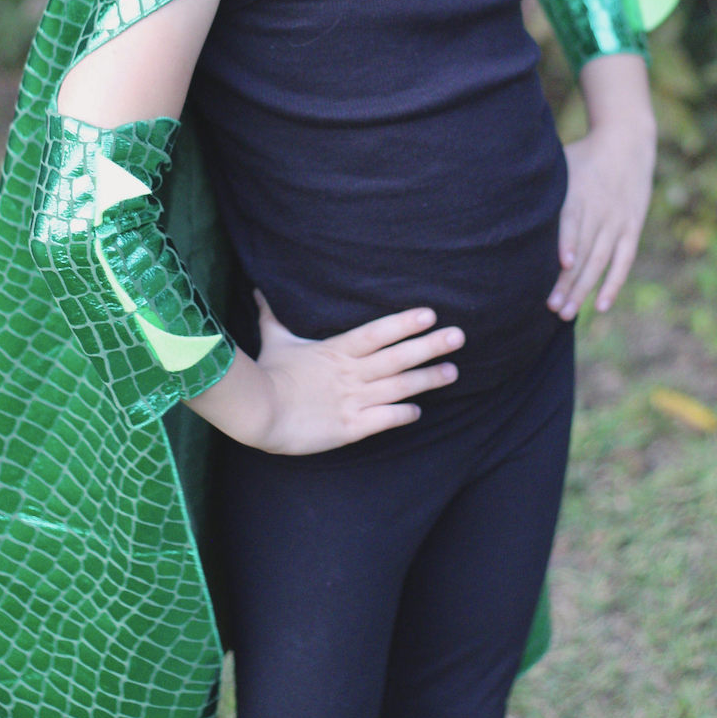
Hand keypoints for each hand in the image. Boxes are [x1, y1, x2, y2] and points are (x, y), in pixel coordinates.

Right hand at [252, 292, 463, 454]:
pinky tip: (419, 411)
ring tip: (453, 372)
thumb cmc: (267, 374)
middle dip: (430, 346)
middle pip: (397, 357)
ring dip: (427, 379)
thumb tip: (259, 290)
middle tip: (458, 337)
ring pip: (398, 387)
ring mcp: (352, 400)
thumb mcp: (274, 340)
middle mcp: (350, 373)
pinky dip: (403, 415)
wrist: (258, 411)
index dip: (405, 323)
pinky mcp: (349, 427)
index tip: (430, 314)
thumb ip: (273, 316)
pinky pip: (383, 419)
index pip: (377, 332)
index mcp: (336, 350)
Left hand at [547, 118, 655, 320]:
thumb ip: (539, 185)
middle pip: (584, 250)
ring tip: (566, 313)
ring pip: (601, 261)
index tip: (561, 264)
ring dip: (585, 289)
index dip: (568, 242)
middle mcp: (600, 210)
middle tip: (551, 308)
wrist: (627, 141)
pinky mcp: (632, 229)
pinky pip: (623, 261)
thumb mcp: (560, 163)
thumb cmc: (582, 156)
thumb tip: (497, 196)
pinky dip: (613, 284)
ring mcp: (618, 222)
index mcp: (579, 193)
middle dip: (568, 281)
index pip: (572, 221)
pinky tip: (600, 305)